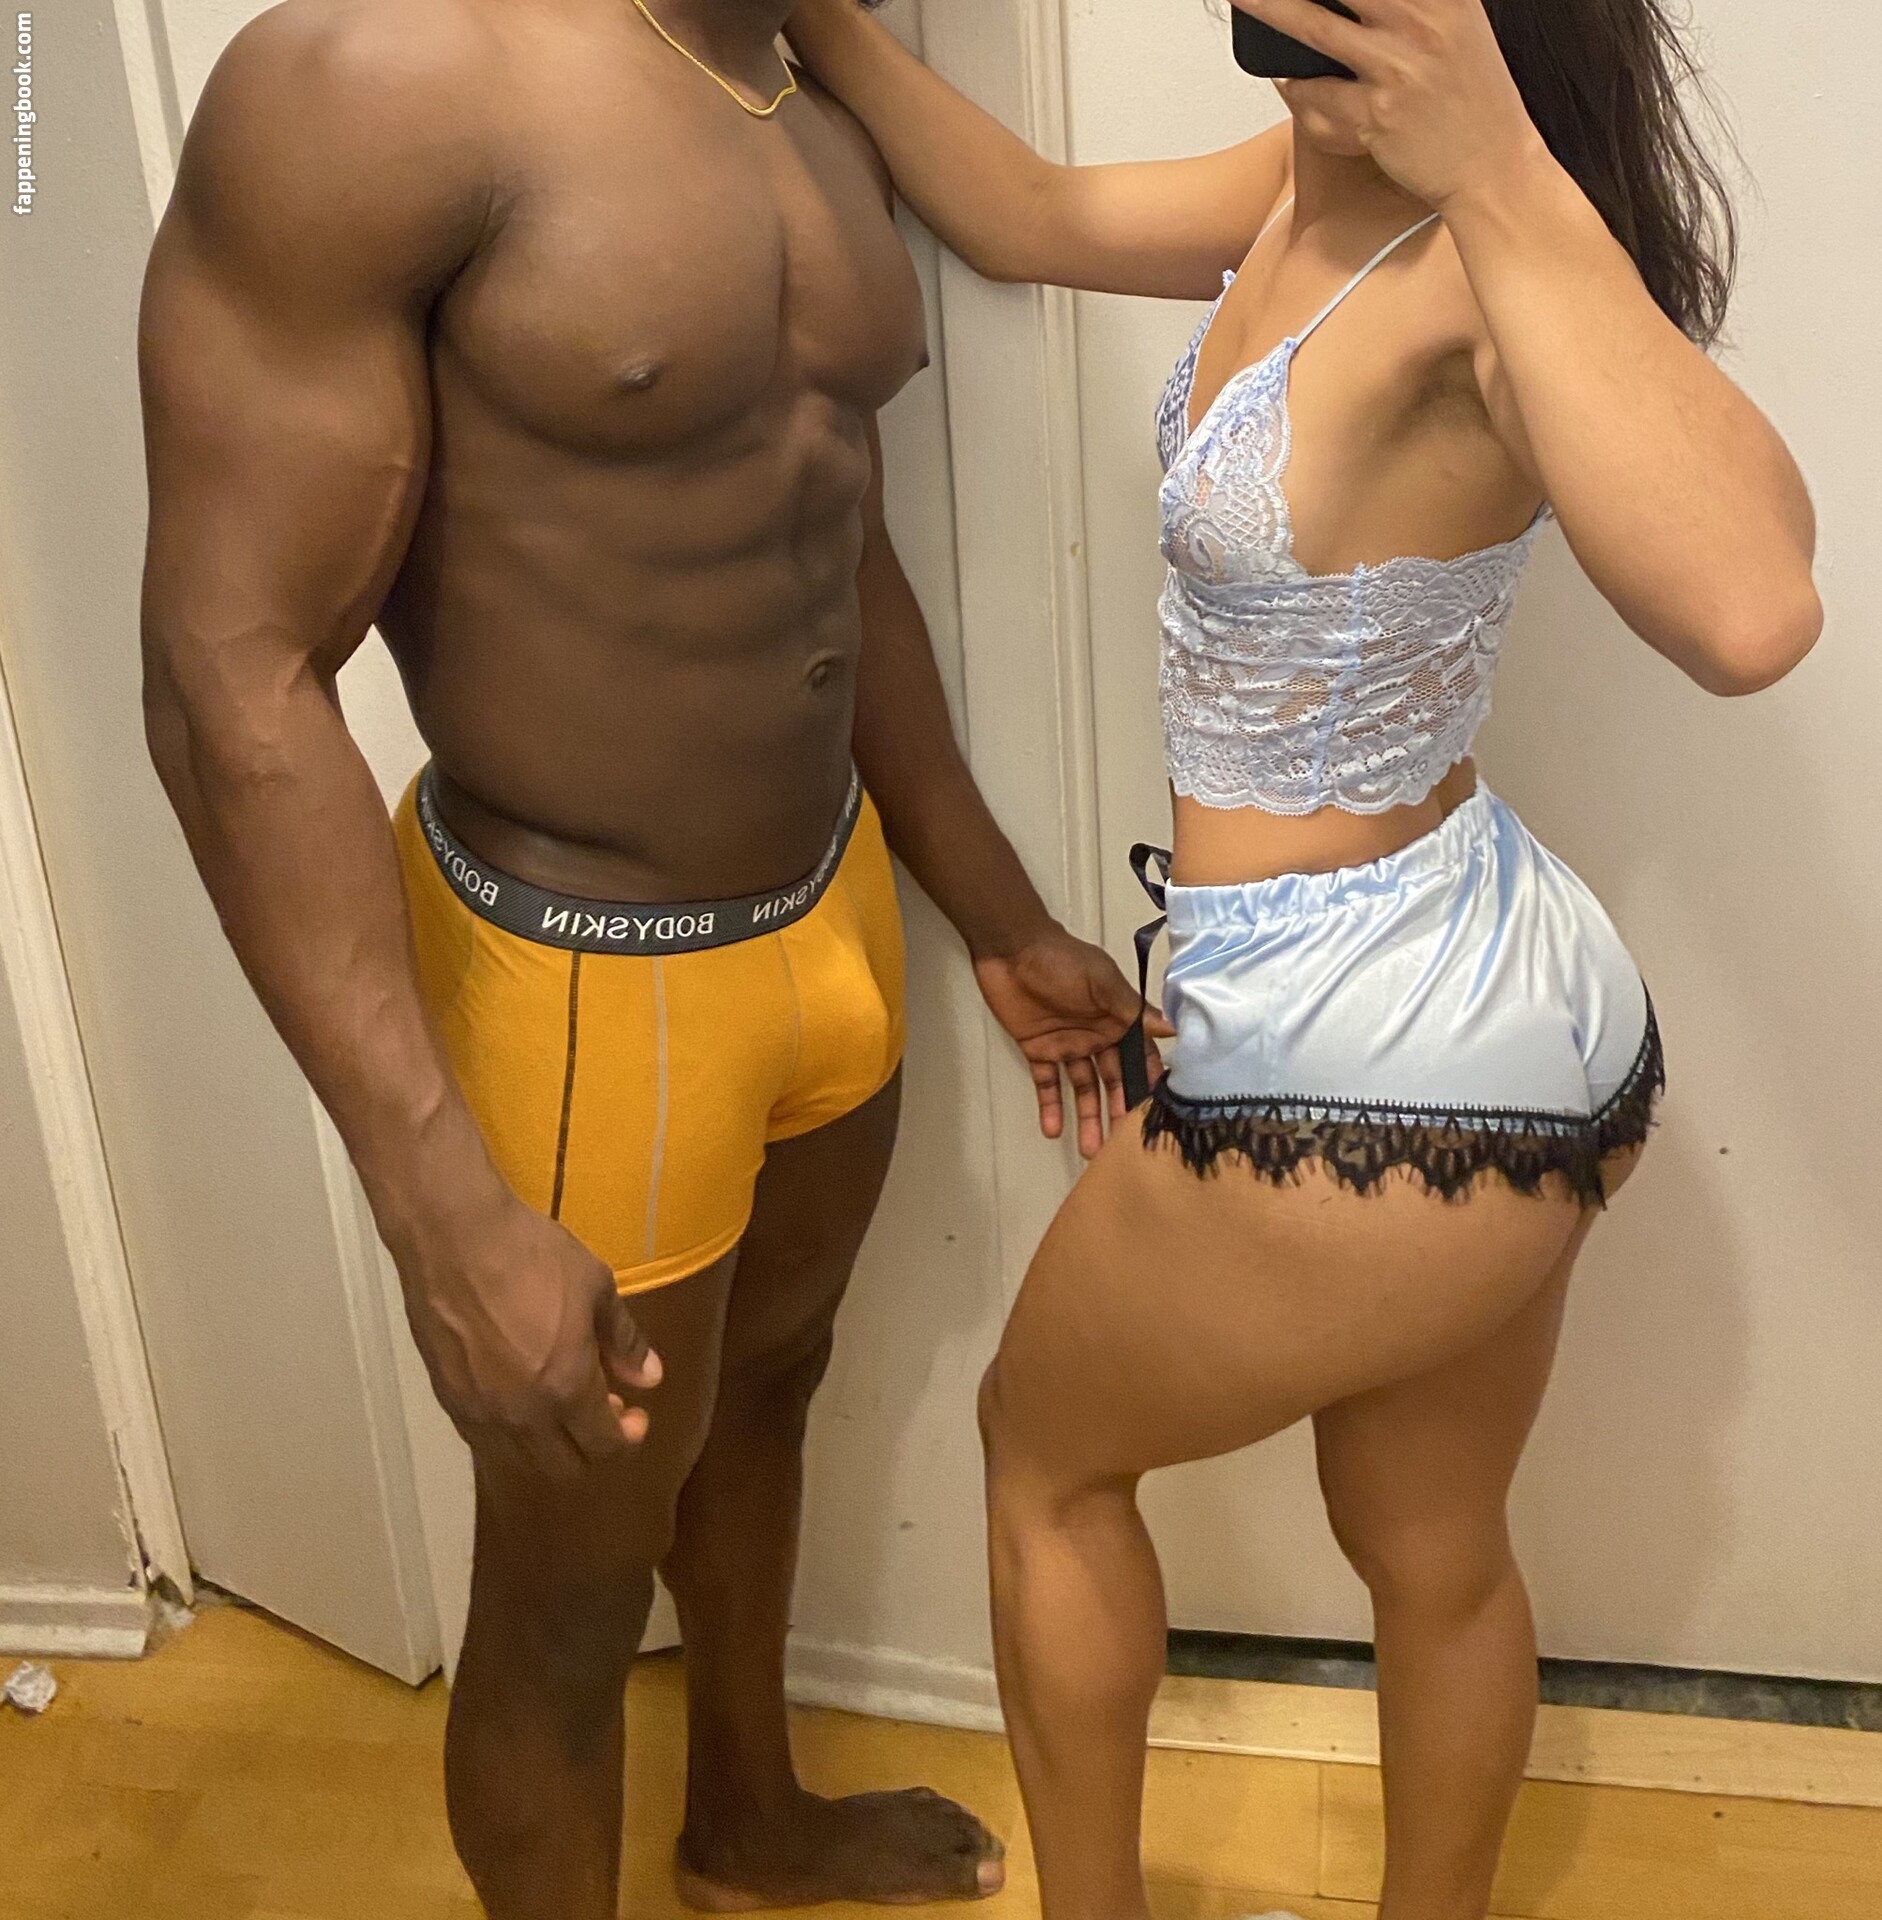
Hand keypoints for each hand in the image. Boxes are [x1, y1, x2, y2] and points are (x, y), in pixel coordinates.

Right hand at [390, 1181, 661, 1480]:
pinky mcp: (447, 1398)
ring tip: (561, 1404)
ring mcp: (479, 1411)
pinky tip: (521, 1395)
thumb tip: (650, 1378)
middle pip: (563, 1468)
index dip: (627, 1437)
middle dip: (591, 1448)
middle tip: (603, 1409)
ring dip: (550, 1444)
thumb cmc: (533, 1255)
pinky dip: (512, 1433)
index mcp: (566, 1388)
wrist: (454, 1237)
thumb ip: (625, 1340)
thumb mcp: (596, 1288)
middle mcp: (521, 1414)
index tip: (636, 1414)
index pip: (603, 1446)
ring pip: (521, 1460)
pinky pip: (486, 1439)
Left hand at [974, 927, 1174, 1159]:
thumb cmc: (1063, 961)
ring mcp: (1068, 1046)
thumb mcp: (1102, 982)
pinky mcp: (1038, 1051)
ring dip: (1087, 1117)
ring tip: (1091, 1151)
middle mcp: (1097, 1037)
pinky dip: (1050, 1107)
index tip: (1157, 1116)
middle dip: (1119, 1110)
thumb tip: (1172, 1031)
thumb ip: (1132, 1010)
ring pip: (1083, 1088)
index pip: (1140, 1058)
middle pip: (1113, 1080)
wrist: (1011, 950)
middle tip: (1122, 1147)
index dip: (1148, 1084)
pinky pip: (1047, 1084)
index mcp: (1118, 1020)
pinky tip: (1053, 1132)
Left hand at [1236, 0, 1542, 212]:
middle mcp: (1421, 21)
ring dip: (1269, 9)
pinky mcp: (1375, 116)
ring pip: (1312, 28)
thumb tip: (1350, 2)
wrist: (1493, 166)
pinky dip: (1297, 89)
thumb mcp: (1458, 25)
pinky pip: (1313, 94)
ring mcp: (1396, 68)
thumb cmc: (1472, 99)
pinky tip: (1293, 84)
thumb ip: (1413, 3)